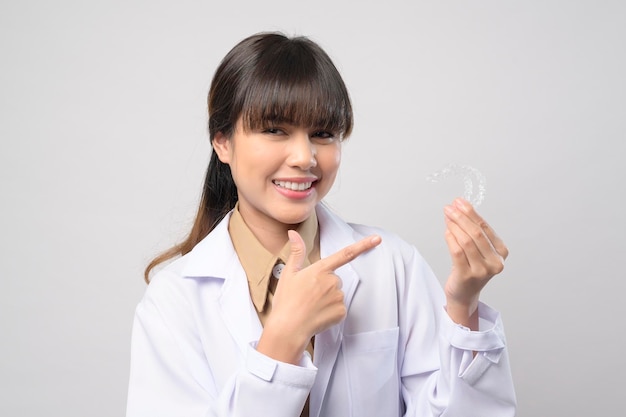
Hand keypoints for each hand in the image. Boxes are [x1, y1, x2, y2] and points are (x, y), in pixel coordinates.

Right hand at [257, 230, 381, 363]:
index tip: (377, 239)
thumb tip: (293, 233)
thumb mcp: (289, 273)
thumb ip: (296, 252)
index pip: (345, 254)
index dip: (363, 245)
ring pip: (337, 294)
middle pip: (335, 279)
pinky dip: (330, 312)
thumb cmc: (286, 301)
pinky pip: (339, 308)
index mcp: (320, 270)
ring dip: (327, 299)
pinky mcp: (341, 312)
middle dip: (325, 285)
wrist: (288, 328)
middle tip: (308, 295)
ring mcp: (338, 297)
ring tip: (311, 306)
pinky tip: (318, 315)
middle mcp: (332, 281)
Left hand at [443, 198, 508, 328]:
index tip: (459, 202)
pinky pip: (457, 252)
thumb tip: (459, 206)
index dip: (471, 213)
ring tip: (446, 217)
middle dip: (461, 217)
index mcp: (501, 252)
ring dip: (454, 226)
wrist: (464, 294)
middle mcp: (495, 262)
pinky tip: (446, 231)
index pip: (485, 227)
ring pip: (466, 241)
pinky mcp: (467, 276)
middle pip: (476, 233)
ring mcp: (482, 271)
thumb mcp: (478, 249)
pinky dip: (451, 239)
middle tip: (449, 207)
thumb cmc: (471, 268)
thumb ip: (472, 231)